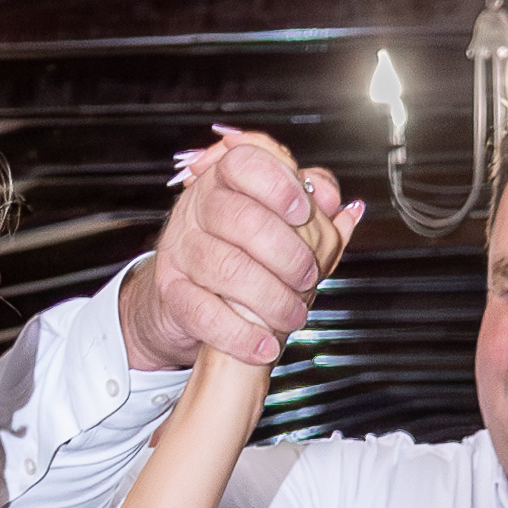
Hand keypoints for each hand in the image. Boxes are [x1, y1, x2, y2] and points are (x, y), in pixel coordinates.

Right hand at [121, 128, 353, 372]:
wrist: (189, 297)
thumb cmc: (242, 251)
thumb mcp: (278, 221)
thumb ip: (312, 204)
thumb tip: (336, 201)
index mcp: (224, 179)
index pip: (245, 162)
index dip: (277, 183)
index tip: (304, 210)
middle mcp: (197, 208)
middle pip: (238, 217)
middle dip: (285, 252)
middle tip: (309, 277)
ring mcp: (180, 250)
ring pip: (224, 267)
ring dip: (270, 297)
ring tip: (294, 315)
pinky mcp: (171, 292)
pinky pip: (204, 312)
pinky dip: (240, 334)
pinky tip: (266, 345)